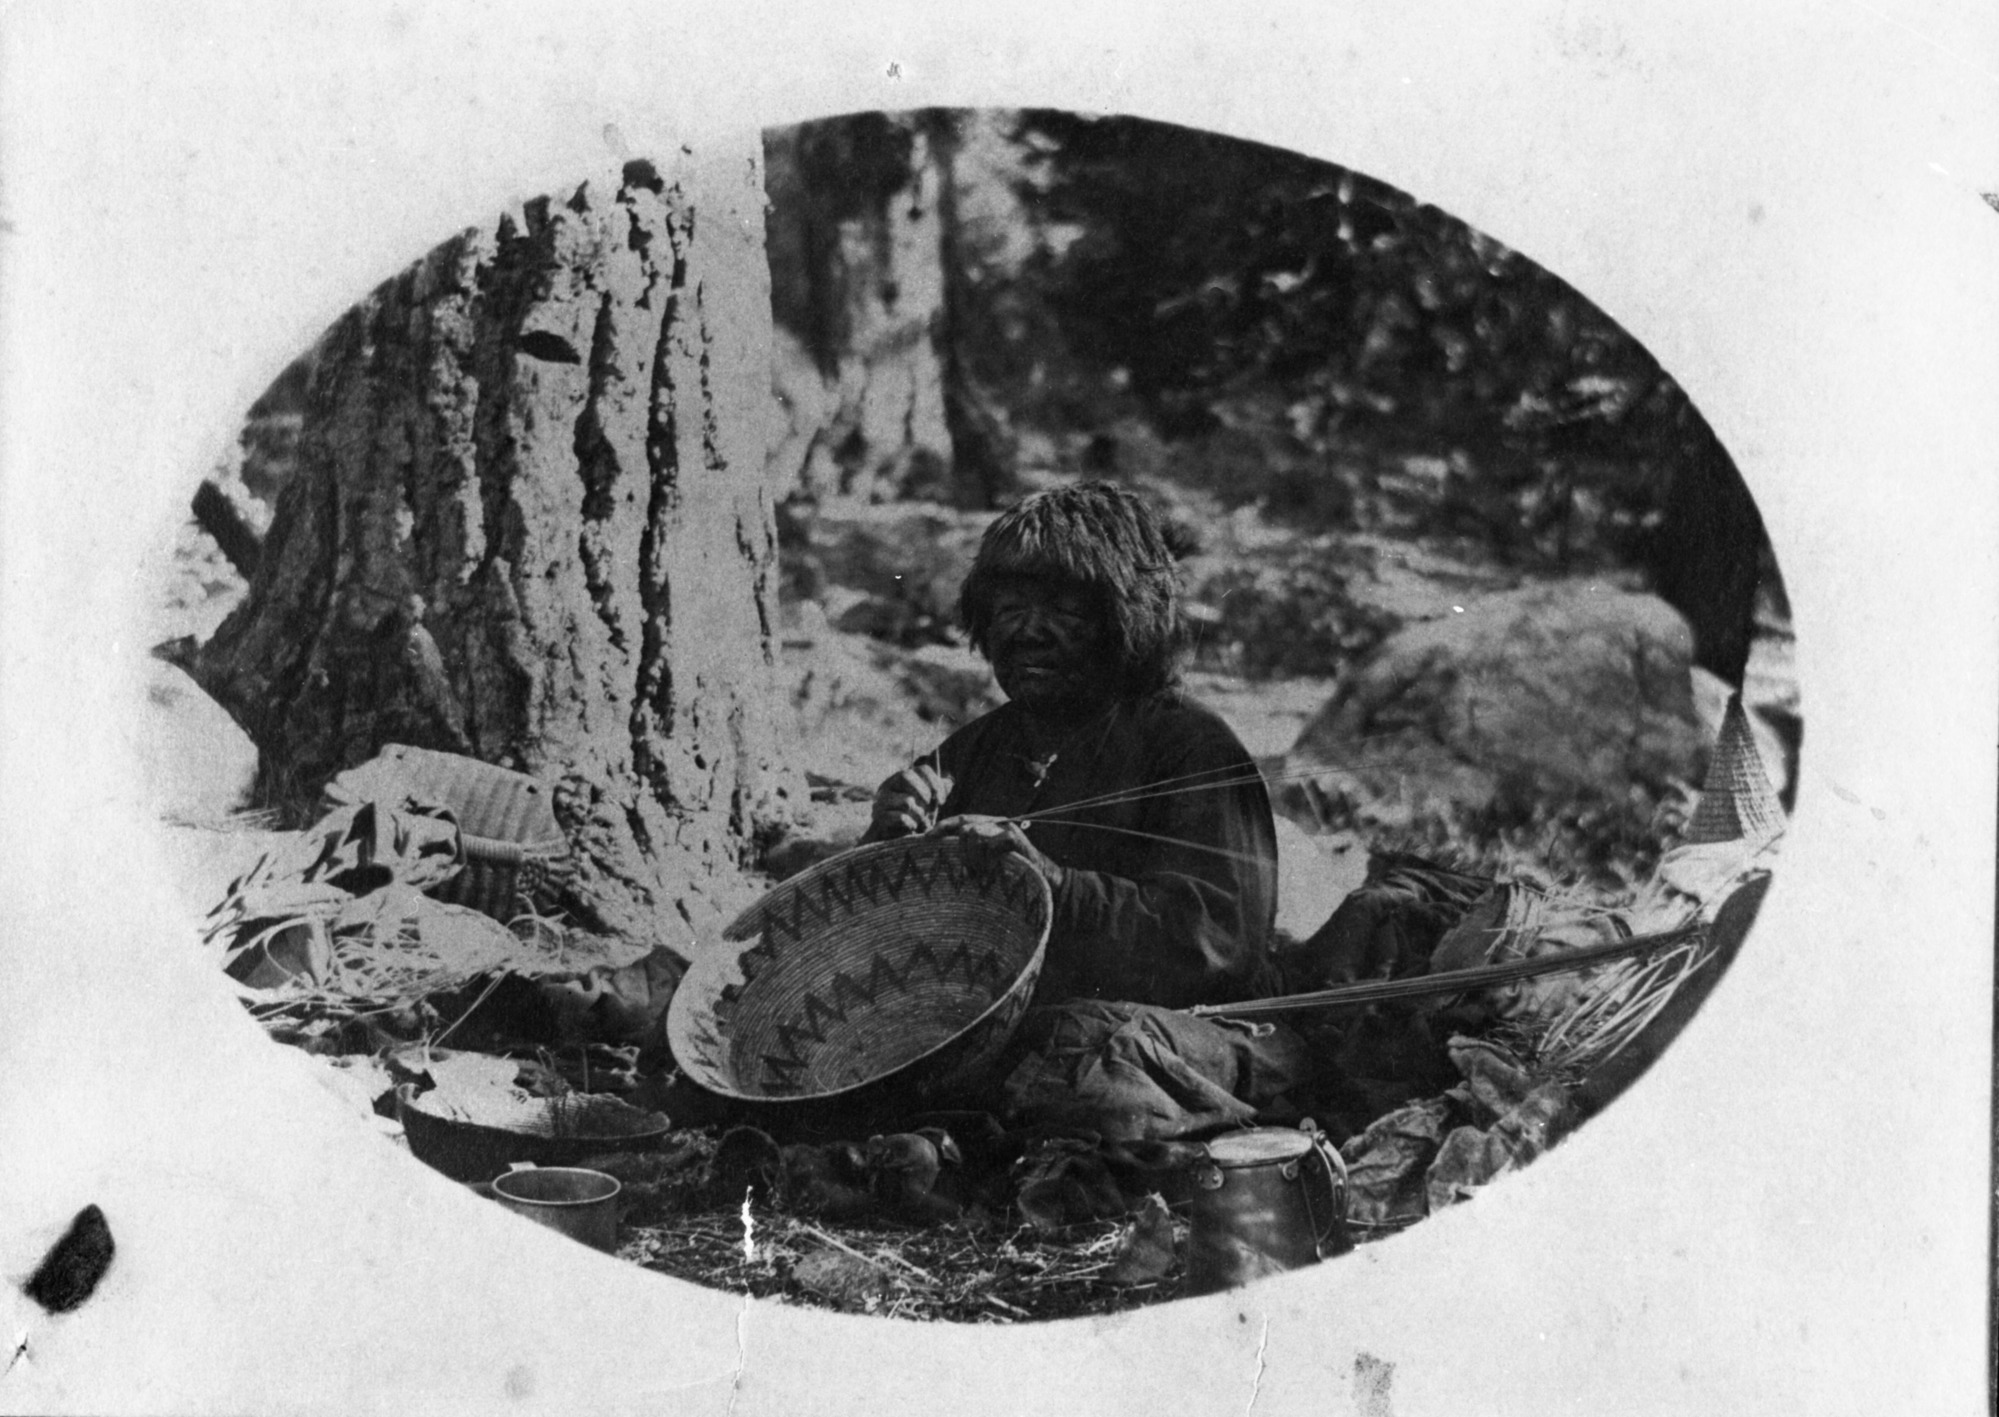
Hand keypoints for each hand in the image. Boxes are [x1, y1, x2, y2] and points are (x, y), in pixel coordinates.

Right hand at [867, 762, 947, 839]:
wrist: (894, 836)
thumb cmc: (914, 816)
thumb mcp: (928, 802)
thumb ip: (937, 791)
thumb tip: (949, 782)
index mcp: (904, 778)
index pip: (922, 769)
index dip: (935, 783)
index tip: (942, 801)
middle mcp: (890, 784)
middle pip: (906, 776)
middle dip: (924, 792)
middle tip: (930, 806)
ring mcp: (882, 799)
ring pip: (906, 800)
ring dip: (919, 814)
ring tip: (921, 821)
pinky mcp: (879, 815)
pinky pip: (900, 817)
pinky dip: (911, 824)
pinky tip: (912, 827)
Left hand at [933, 814, 1065, 891]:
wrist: (1044, 881)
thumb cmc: (1012, 874)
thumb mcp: (986, 862)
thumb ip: (970, 853)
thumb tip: (940, 853)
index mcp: (987, 826)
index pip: (960, 820)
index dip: (942, 827)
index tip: (925, 838)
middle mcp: (996, 822)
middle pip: (965, 827)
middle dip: (960, 851)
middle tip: (966, 873)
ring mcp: (1006, 828)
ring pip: (974, 833)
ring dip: (973, 858)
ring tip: (980, 874)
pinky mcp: (1015, 838)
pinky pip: (990, 843)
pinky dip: (987, 860)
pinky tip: (990, 872)